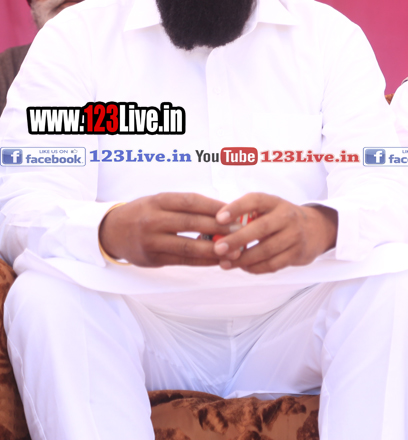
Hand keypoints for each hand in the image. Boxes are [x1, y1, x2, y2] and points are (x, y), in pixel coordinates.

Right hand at [98, 192, 228, 266]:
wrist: (111, 231)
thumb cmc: (145, 213)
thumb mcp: (161, 201)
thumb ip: (187, 206)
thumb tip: (224, 211)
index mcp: (158, 201)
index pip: (191, 201)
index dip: (215, 207)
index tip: (236, 211)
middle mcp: (153, 220)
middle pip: (192, 223)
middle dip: (220, 228)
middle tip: (241, 231)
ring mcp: (151, 241)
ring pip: (188, 246)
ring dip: (214, 250)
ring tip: (234, 250)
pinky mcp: (151, 259)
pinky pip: (182, 261)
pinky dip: (202, 261)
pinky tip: (218, 260)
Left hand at [213, 193, 337, 273]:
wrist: (316, 229)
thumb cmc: (281, 219)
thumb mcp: (269, 210)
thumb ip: (247, 217)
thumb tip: (215, 231)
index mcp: (275, 202)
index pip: (255, 200)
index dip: (237, 208)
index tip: (219, 218)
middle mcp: (287, 216)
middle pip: (261, 228)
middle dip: (237, 240)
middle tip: (218, 248)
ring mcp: (294, 235)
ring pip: (266, 250)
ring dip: (243, 259)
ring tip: (225, 263)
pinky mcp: (297, 253)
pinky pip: (273, 264)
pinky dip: (255, 268)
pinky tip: (244, 268)